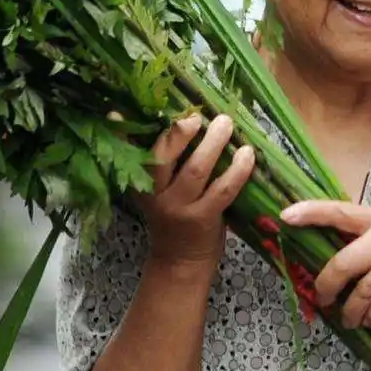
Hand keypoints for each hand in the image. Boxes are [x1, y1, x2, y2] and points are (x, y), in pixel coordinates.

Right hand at [133, 114, 257, 271]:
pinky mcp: (203, 217)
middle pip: (164, 156)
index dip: (126, 131)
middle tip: (198, 115)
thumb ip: (162, 163)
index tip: (122, 109)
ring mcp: (179, 207)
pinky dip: (238, 169)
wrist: (180, 261)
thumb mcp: (157, 191)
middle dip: (181, 131)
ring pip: (196, 169)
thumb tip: (178, 120)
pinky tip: (248, 154)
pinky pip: (223, 189)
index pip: (134, 152)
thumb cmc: (172, 218)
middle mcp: (155, 195)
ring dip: (214, 143)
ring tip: (226, 124)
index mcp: (140, 184)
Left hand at [280, 201, 370, 329]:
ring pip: (364, 290)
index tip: (285, 217)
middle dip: (327, 286)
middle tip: (322, 298)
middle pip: (344, 263)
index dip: (311, 213)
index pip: (340, 211)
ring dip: (351, 310)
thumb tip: (327, 262)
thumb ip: (367, 239)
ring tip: (349, 319)